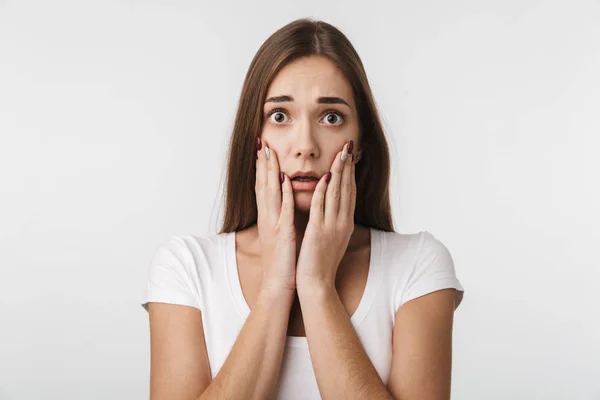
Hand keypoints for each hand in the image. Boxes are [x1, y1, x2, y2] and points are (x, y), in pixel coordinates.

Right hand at [254, 138, 296, 293]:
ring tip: (269, 152)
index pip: (263, 187)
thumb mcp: (278, 235)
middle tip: (261, 142)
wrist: (278, 285)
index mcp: (268, 218)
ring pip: (270, 193)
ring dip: (269, 172)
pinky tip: (284, 181)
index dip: (262, 168)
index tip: (262, 149)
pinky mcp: (283, 234)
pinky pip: (283, 211)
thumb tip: (282, 203)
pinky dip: (284, 195)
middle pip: (262, 185)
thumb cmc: (281, 261)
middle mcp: (268, 218)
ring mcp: (274, 225)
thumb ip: (279, 218)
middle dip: (262, 163)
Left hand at [295, 140, 356, 288]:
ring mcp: (332, 227)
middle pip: (346, 189)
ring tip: (339, 154)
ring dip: (338, 173)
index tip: (350, 157)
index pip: (349, 193)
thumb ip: (334, 221)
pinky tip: (325, 177)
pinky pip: (321, 207)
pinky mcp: (318, 231)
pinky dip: (323, 191)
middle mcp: (342, 223)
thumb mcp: (332, 238)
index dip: (350, 173)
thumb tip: (335, 208)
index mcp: (345, 223)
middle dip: (347, 167)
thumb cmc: (321, 262)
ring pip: (337, 194)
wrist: (317, 283)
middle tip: (348, 147)